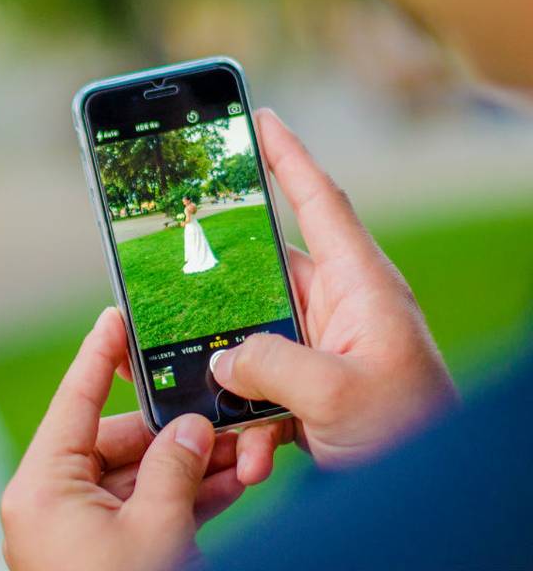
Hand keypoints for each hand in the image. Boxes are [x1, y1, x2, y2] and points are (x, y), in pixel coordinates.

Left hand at [1, 308, 244, 570]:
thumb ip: (174, 469)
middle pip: (118, 441)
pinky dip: (183, 499)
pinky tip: (231, 483)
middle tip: (222, 418)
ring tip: (243, 452)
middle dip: (175, 432)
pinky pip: (142, 509)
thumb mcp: (156, 529)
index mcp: (43, 487)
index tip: (115, 317)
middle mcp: (52, 502)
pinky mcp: (102, 551)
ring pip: (138, 476)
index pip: (74, 402)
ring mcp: (77, 528)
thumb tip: (191, 428)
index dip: (97, 355)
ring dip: (190, 468)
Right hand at [216, 108, 457, 480]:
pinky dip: (246, 412)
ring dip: (233, 371)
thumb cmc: (411, 431)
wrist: (427, 489)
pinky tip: (250, 446)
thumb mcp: (340, 395)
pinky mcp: (309, 383)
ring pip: (254, 334)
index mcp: (360, 286)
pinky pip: (261, 381)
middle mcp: (339, 307)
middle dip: (226, 283)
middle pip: (267, 270)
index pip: (321, 202)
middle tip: (180, 267)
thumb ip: (273, 366)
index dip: (288, 156)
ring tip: (219, 398)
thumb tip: (222, 359)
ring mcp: (322, 345)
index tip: (260, 118)